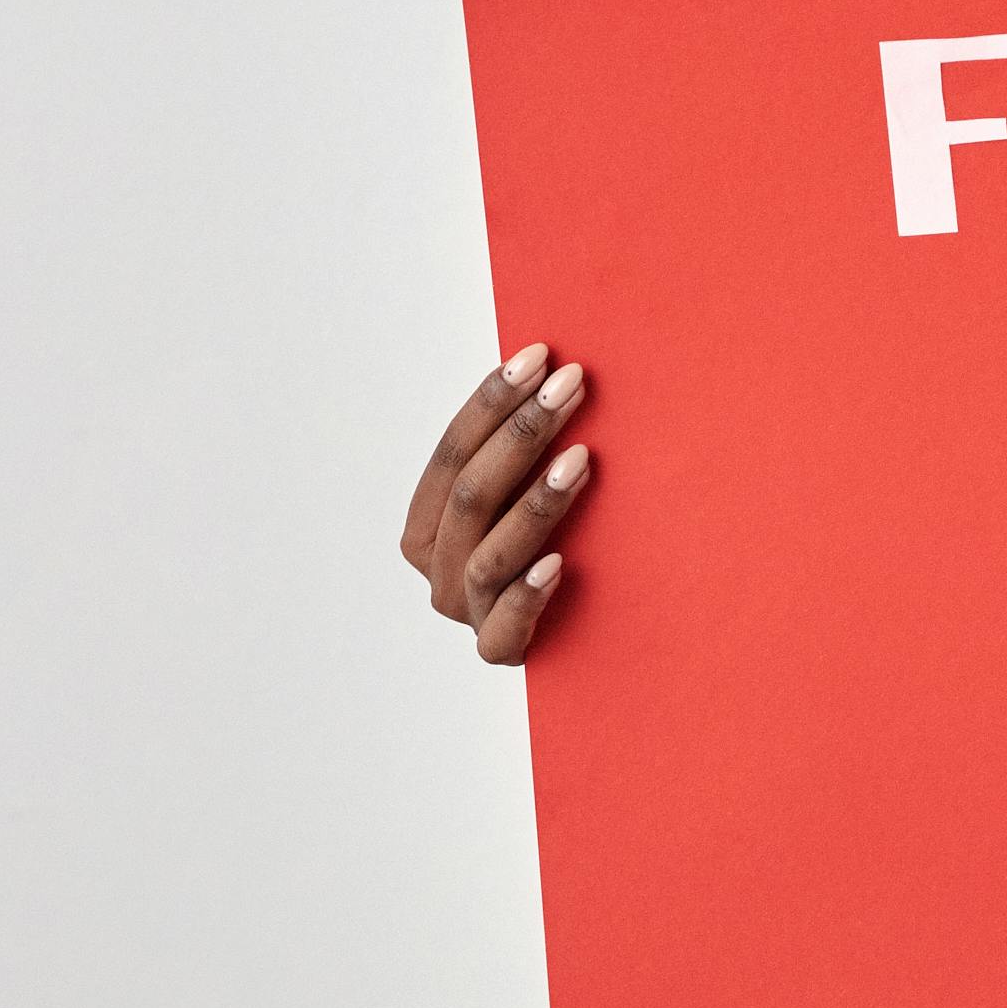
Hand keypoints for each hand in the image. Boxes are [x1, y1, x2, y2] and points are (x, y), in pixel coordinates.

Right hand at [398, 343, 593, 664]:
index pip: (450, 454)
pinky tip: (560, 563)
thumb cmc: (546, 546)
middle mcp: (437, 570)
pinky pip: (507, 626)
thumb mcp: (521, 496)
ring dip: (535, 503)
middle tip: (569, 386)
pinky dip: (528, 594)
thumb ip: (517, 453)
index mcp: (426, 527)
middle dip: (520, 432)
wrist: (574, 637)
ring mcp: (468, 612)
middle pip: (470, 495)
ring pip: (488, 554)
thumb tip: (548, 368)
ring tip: (580, 460)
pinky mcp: (500, 650)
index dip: (489, 403)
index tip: (538, 357)